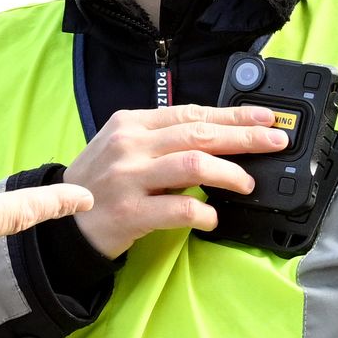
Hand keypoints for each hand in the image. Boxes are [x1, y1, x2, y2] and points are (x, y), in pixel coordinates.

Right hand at [62, 104, 287, 258]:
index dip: (232, 115)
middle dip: (244, 137)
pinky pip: (180, 209)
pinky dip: (205, 213)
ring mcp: (129, 178)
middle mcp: (130, 145)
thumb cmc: (99, 185)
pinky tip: (213, 217)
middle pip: (199, 134)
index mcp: (131, 123)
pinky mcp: (130, 213)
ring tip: (247, 183)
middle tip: (274, 142)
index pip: (191, 113)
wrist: (62, 224)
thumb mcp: (123, 148)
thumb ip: (161, 139)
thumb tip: (216, 135)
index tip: (264, 119)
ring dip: (230, 173)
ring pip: (194, 165)